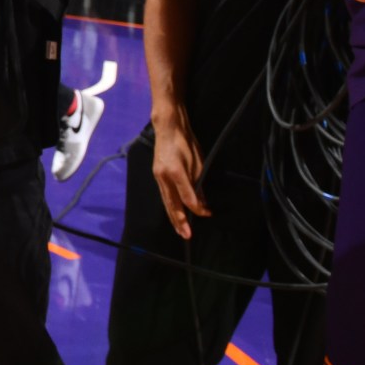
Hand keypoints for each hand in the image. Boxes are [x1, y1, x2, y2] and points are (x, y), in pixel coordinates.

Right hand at [150, 115, 207, 238]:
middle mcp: (164, 177)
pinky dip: (169, 206)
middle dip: (180, 221)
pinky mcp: (156, 175)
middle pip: (173, 204)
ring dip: (173, 217)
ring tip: (179, 231)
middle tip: (187, 236)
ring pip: (166, 202)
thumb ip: (198, 184)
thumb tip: (202, 202)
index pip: (188, 198)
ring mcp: (158, 176)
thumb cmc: (186, 143)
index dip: (198, 208)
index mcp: (176, 173)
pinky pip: (164, 195)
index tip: (208, 213)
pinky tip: (173, 214)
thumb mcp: (198, 163)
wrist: (168, 129)